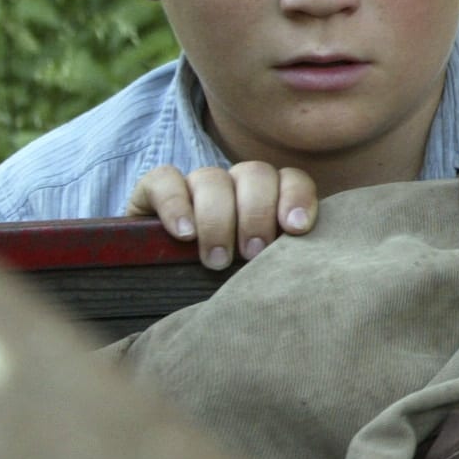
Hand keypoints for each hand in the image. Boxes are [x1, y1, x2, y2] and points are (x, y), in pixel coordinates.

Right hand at [128, 163, 315, 269]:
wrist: (161, 284)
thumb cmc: (225, 282)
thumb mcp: (256, 270)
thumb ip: (280, 258)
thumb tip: (306, 266)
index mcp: (268, 196)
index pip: (292, 179)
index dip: (297, 197)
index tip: (296, 228)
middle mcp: (234, 184)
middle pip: (255, 174)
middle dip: (257, 214)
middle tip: (252, 253)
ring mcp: (195, 184)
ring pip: (212, 178)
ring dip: (218, 219)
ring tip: (216, 259)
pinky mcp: (152, 190)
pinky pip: (164, 180)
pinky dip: (175, 205)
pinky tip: (184, 234)